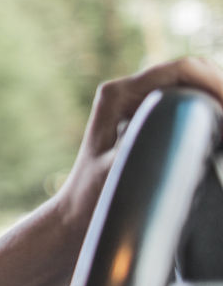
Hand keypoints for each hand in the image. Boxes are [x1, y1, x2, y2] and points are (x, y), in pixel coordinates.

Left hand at [52, 57, 222, 234]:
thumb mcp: (118, 172)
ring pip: (195, 85)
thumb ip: (146, 145)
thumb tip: (181, 127)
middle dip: (221, 89)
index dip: (216, 84)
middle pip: (193, 72)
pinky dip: (212, 111)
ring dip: (218, 100)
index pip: (181, 70)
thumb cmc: (93, 199)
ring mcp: (140, 103)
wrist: (77, 216)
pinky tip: (220, 133)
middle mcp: (129, 91)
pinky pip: (190, 104)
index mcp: (119, 95)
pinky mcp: (151, 118)